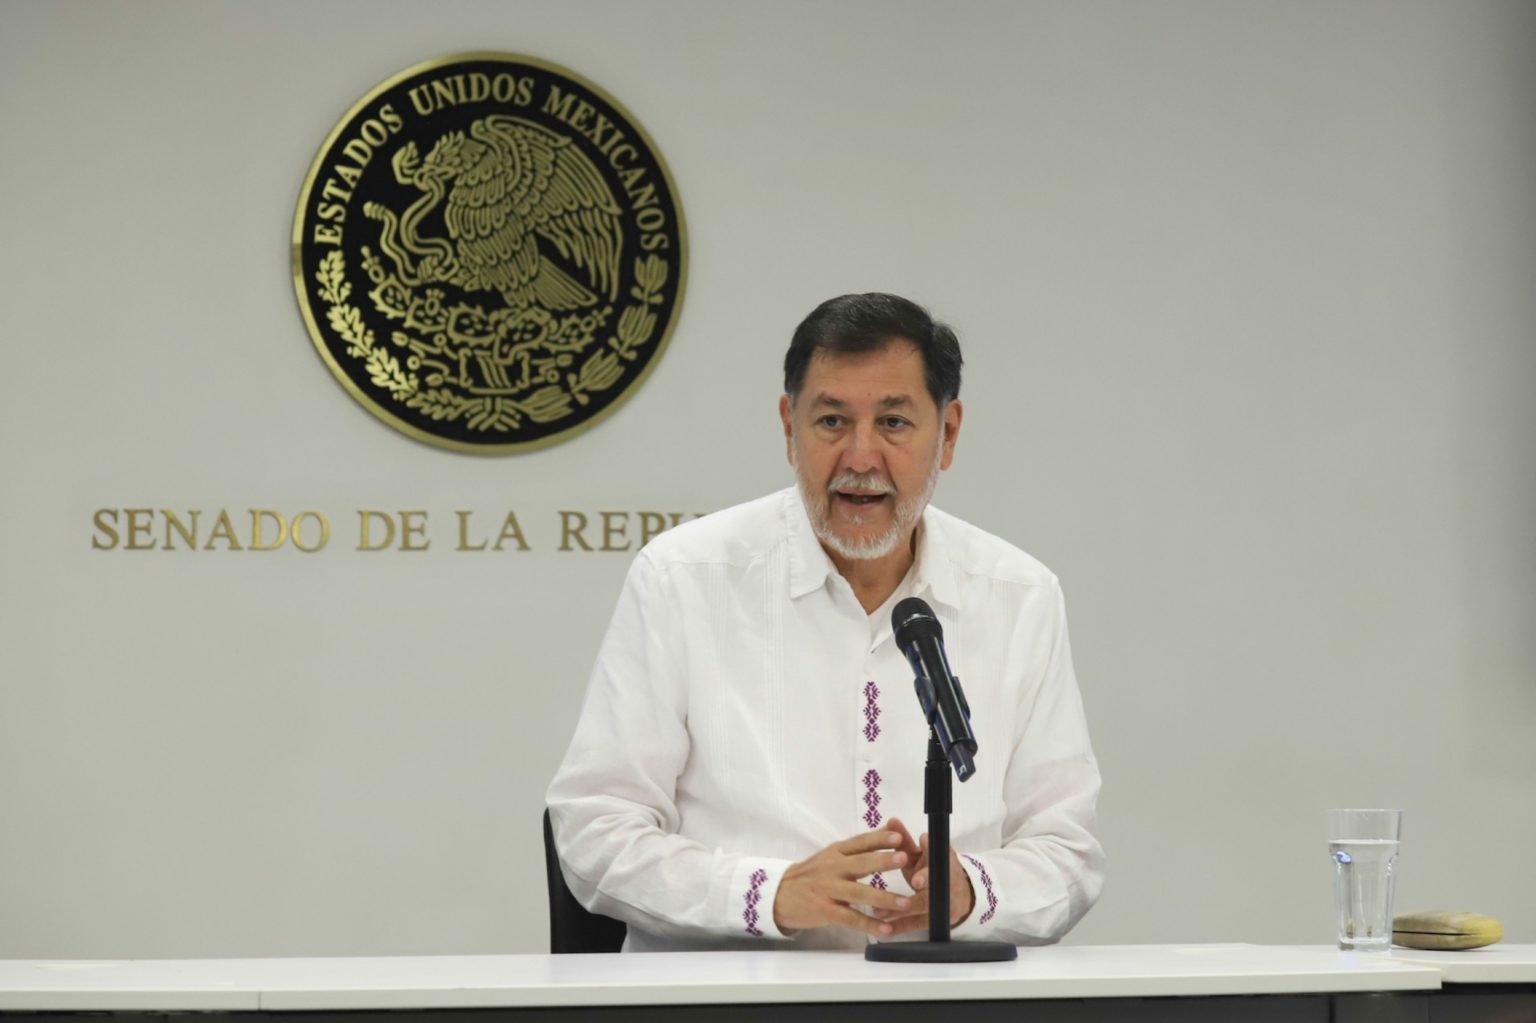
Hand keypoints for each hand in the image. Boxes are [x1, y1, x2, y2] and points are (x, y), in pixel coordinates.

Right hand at [772, 828, 913, 935]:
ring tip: (905, 903)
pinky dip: (869, 925)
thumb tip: (888, 831)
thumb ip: (858, 848)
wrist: (779, 895)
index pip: (860, 842)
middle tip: (904, 859)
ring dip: (883, 898)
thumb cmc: (811, 875)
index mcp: (836, 851)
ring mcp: (828, 890)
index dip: (879, 838)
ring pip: (859, 893)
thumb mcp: (831, 855)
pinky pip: (850, 918)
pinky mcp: (825, 911)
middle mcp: (833, 868)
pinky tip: (886, 930)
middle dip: (883, 861)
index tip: (898, 836)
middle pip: (860, 864)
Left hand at [874, 825, 973, 933]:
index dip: (931, 846)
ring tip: (879, 912)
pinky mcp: (936, 920)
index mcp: (942, 860)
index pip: (937, 853)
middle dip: (925, 878)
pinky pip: (917, 924)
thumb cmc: (931, 870)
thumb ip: (904, 840)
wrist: (958, 895)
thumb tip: (891, 821)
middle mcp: (945, 880)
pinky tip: (885, 931)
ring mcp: (943, 902)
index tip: (923, 839)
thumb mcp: (920, 855)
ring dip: (901, 909)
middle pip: (935, 881)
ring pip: (923, 905)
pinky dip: (901, 927)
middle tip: (915, 880)